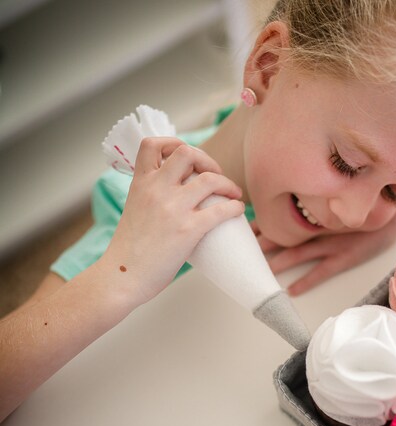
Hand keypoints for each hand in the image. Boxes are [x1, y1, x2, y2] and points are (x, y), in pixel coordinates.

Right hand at [101, 137, 243, 305]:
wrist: (122, 276)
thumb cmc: (128, 251)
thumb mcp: (134, 210)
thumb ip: (153, 198)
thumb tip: (178, 198)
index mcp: (140, 184)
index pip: (152, 144)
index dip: (174, 144)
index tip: (188, 159)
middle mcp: (156, 190)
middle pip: (187, 153)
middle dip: (207, 160)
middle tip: (215, 176)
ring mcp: (173, 208)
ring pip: (210, 178)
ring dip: (228, 183)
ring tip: (233, 193)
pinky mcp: (188, 229)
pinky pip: (221, 210)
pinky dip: (235, 207)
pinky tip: (238, 211)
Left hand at [253, 219, 395, 295]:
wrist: (395, 215)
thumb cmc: (364, 209)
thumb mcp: (337, 203)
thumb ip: (315, 206)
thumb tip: (289, 209)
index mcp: (316, 213)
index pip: (283, 218)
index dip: (262, 224)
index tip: (242, 229)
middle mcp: (320, 227)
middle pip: (285, 236)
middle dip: (263, 244)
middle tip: (241, 252)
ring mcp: (333, 243)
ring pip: (299, 254)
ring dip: (279, 262)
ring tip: (259, 272)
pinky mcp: (346, 257)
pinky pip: (322, 271)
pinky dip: (306, 281)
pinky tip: (291, 291)